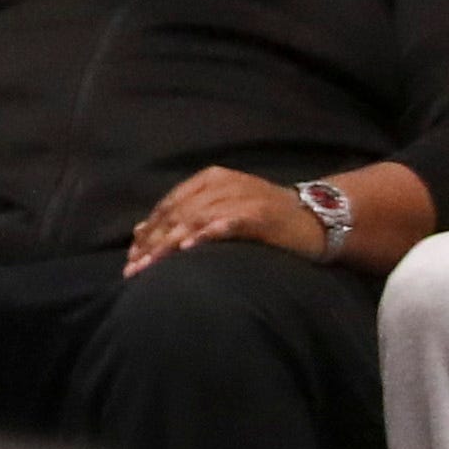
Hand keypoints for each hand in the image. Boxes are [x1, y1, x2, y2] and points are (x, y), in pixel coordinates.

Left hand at [124, 165, 321, 274]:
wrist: (317, 216)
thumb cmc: (266, 217)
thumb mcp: (222, 208)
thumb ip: (186, 215)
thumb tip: (140, 232)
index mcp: (209, 179)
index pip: (169, 205)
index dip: (148, 231)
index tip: (131, 256)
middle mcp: (221, 184)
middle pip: (177, 213)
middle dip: (152, 243)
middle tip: (134, 269)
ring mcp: (240, 197)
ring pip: (195, 219)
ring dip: (170, 244)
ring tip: (151, 265)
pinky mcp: (259, 214)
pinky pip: (227, 223)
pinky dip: (207, 234)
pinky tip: (189, 248)